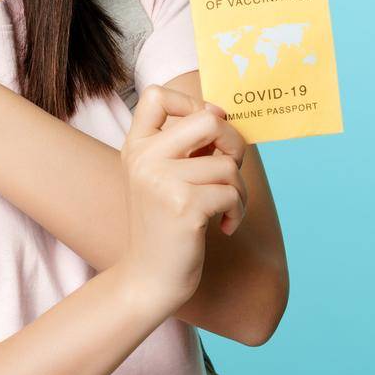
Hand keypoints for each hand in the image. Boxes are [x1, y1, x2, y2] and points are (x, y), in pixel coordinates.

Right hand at [116, 86, 248, 315]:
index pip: (156, 95)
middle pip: (208, 120)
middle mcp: (143, 158)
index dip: (191, 103)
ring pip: (228, 165)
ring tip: (226, 209)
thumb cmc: (164, 225)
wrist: (149, 279)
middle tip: (230, 168)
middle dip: (233, 143)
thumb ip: (183, 145)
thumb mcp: (161, 176)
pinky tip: (224, 225)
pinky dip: (237, 211)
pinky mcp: (184, 207)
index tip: (206, 130)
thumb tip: (223, 115)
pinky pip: (232, 193)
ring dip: (239, 190)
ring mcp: (161, 181)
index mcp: (136, 146)